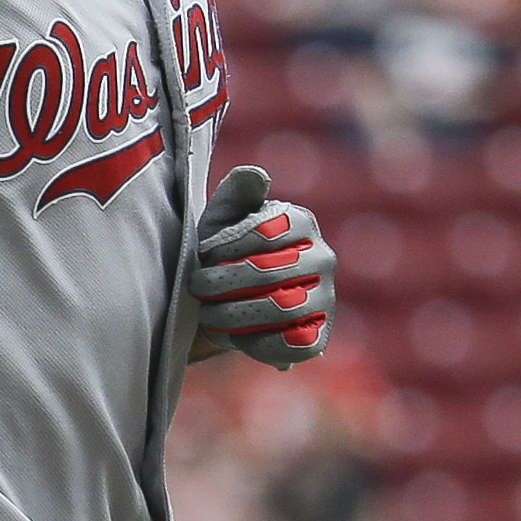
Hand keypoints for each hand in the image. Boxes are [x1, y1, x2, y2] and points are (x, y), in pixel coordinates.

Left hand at [189, 165, 335, 369]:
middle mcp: (321, 257)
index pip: (265, 231)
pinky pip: (293, 344)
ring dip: (233, 313)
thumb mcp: (221, 218)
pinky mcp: (317, 336)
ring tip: (208, 314)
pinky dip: (257, 343)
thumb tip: (255, 176)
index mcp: (299, 222)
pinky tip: (234, 336)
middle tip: (197, 286)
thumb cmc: (220, 252)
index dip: (226, 246)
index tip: (204, 253)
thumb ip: (236, 193)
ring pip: (281, 308)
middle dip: (223, 282)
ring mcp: (323, 298)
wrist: (221, 301)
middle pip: (269, 271)